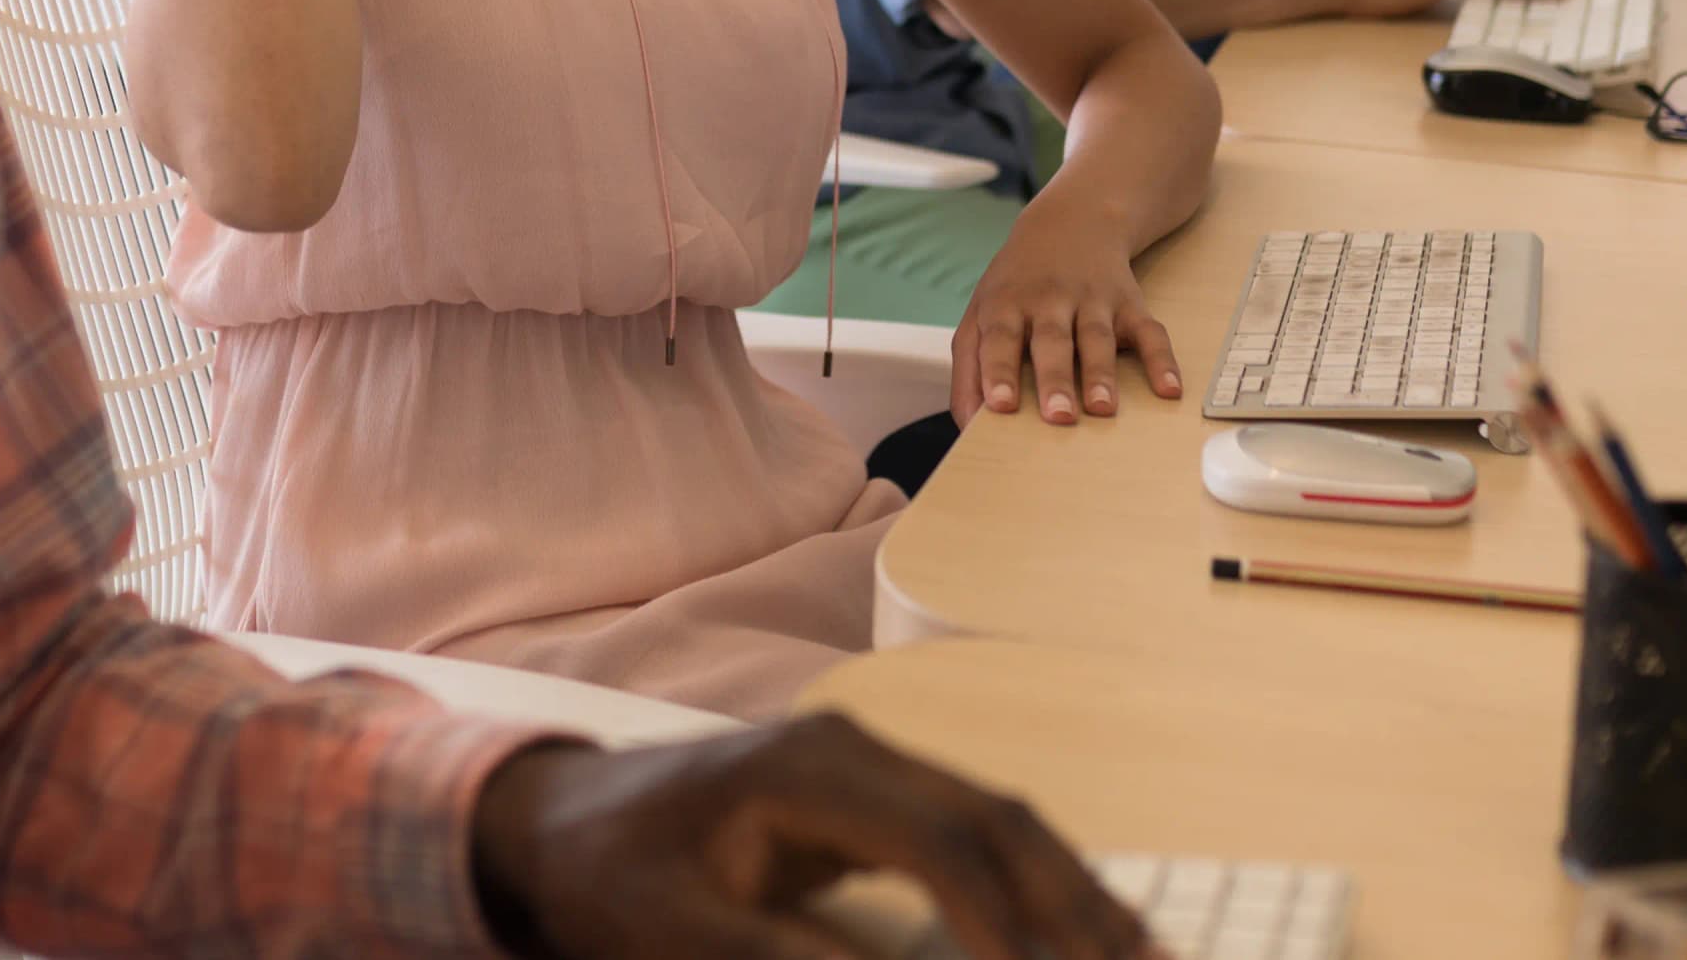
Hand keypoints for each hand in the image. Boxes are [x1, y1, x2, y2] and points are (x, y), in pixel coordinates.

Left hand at [467, 717, 1150, 959]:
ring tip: (1135, 955)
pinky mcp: (868, 791)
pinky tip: (1074, 928)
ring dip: (1068, 889)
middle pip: (993, 816)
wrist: (551, 817)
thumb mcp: (683, 936)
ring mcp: (865, 760)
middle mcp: (852, 747)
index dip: (1005, 922)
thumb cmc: (608, 876)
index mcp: (807, 769)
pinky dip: (1030, 879)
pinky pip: (972, 829)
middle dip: (1072, 902)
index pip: (940, 843)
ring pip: (997, 817)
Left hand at [951, 197, 1181, 426]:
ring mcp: (1092, 300)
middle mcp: (1050, 300)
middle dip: (1055, 379)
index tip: (1000, 406)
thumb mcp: (981, 312)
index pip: (1000, 339)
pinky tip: (1169, 390)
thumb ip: (970, 367)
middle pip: (1052, 341)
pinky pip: (1149, 332)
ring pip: (1098, 339)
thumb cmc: (1017, 285)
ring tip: (1103, 409)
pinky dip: (1162, 360)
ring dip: (1101, 374)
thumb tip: (965, 423)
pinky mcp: (1129, 304)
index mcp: (1008, 304)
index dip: (998, 371)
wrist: (1072, 221)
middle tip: (1058, 416)